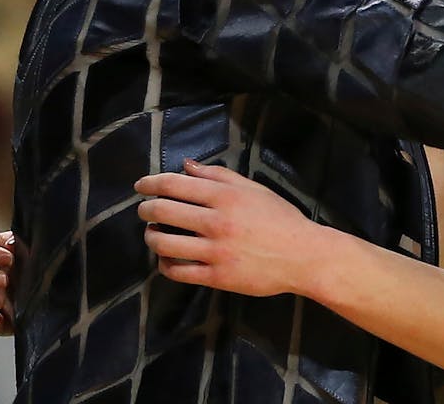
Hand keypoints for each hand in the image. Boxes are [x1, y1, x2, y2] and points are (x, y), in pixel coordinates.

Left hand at [135, 160, 326, 296]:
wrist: (303, 255)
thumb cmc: (280, 218)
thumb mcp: (253, 189)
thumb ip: (218, 175)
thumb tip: (186, 165)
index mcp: (225, 196)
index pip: (174, 184)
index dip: (150, 183)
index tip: (141, 186)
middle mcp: (217, 222)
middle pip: (163, 211)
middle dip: (146, 209)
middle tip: (144, 210)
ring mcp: (215, 251)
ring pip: (163, 243)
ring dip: (151, 236)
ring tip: (153, 233)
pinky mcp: (217, 277)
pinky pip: (177, 272)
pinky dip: (164, 264)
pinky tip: (166, 258)